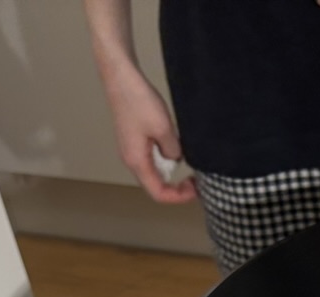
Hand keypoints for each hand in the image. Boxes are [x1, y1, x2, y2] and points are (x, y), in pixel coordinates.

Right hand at [103, 69, 196, 203]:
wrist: (121, 77)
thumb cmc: (137, 100)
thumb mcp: (164, 129)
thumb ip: (174, 151)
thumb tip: (176, 159)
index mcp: (136, 161)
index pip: (159, 193)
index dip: (179, 197)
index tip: (196, 189)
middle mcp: (131, 159)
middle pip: (157, 185)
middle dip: (178, 187)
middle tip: (197, 179)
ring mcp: (132, 150)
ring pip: (156, 171)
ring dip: (173, 172)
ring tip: (191, 164)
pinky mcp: (135, 139)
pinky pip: (153, 158)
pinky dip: (167, 159)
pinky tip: (178, 148)